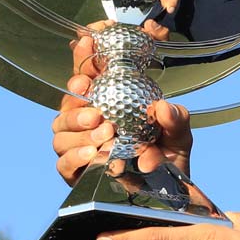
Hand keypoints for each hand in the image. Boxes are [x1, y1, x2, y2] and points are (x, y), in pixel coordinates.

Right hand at [52, 22, 192, 184]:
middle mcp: (87, 123)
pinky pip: (63, 163)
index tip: (88, 42)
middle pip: (67, 103)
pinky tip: (93, 154)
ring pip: (60, 131)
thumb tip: (162, 108)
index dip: (84, 58)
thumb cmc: (168, 158)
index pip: (88, 76)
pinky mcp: (76, 174)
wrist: (169, 196)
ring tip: (103, 133)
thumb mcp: (179, 134)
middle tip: (97, 109)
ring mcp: (78, 148)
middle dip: (76, 100)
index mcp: (107, 105)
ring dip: (77, 129)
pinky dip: (75, 157)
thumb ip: (176, 118)